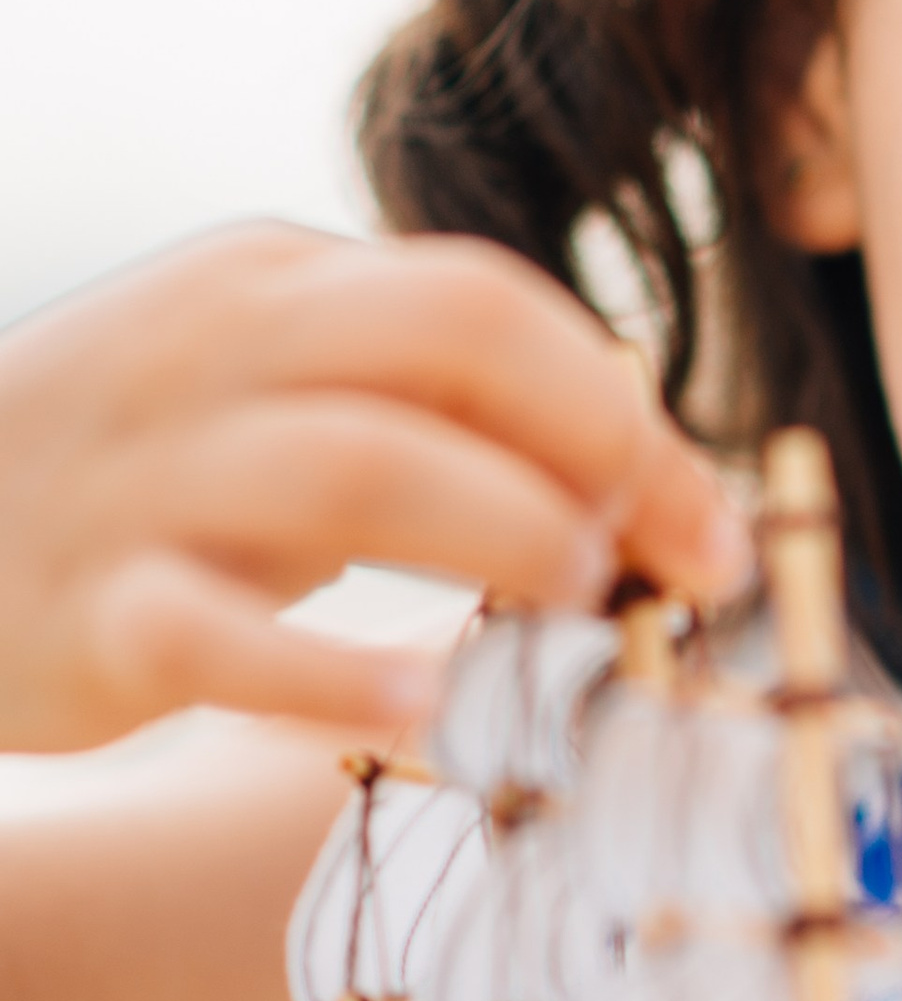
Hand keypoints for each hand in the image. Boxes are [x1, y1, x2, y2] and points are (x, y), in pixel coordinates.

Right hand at [0, 222, 753, 751]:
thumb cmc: (135, 483)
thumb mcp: (264, 392)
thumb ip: (427, 403)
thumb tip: (638, 459)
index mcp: (275, 285)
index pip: (489, 302)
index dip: (625, 412)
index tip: (709, 530)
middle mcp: (215, 351)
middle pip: (450, 339)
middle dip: (597, 449)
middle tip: (661, 568)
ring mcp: (145, 475)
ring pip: (359, 464)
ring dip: (504, 532)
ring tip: (578, 617)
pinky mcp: (93, 612)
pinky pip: (221, 636)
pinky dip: (336, 676)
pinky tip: (429, 714)